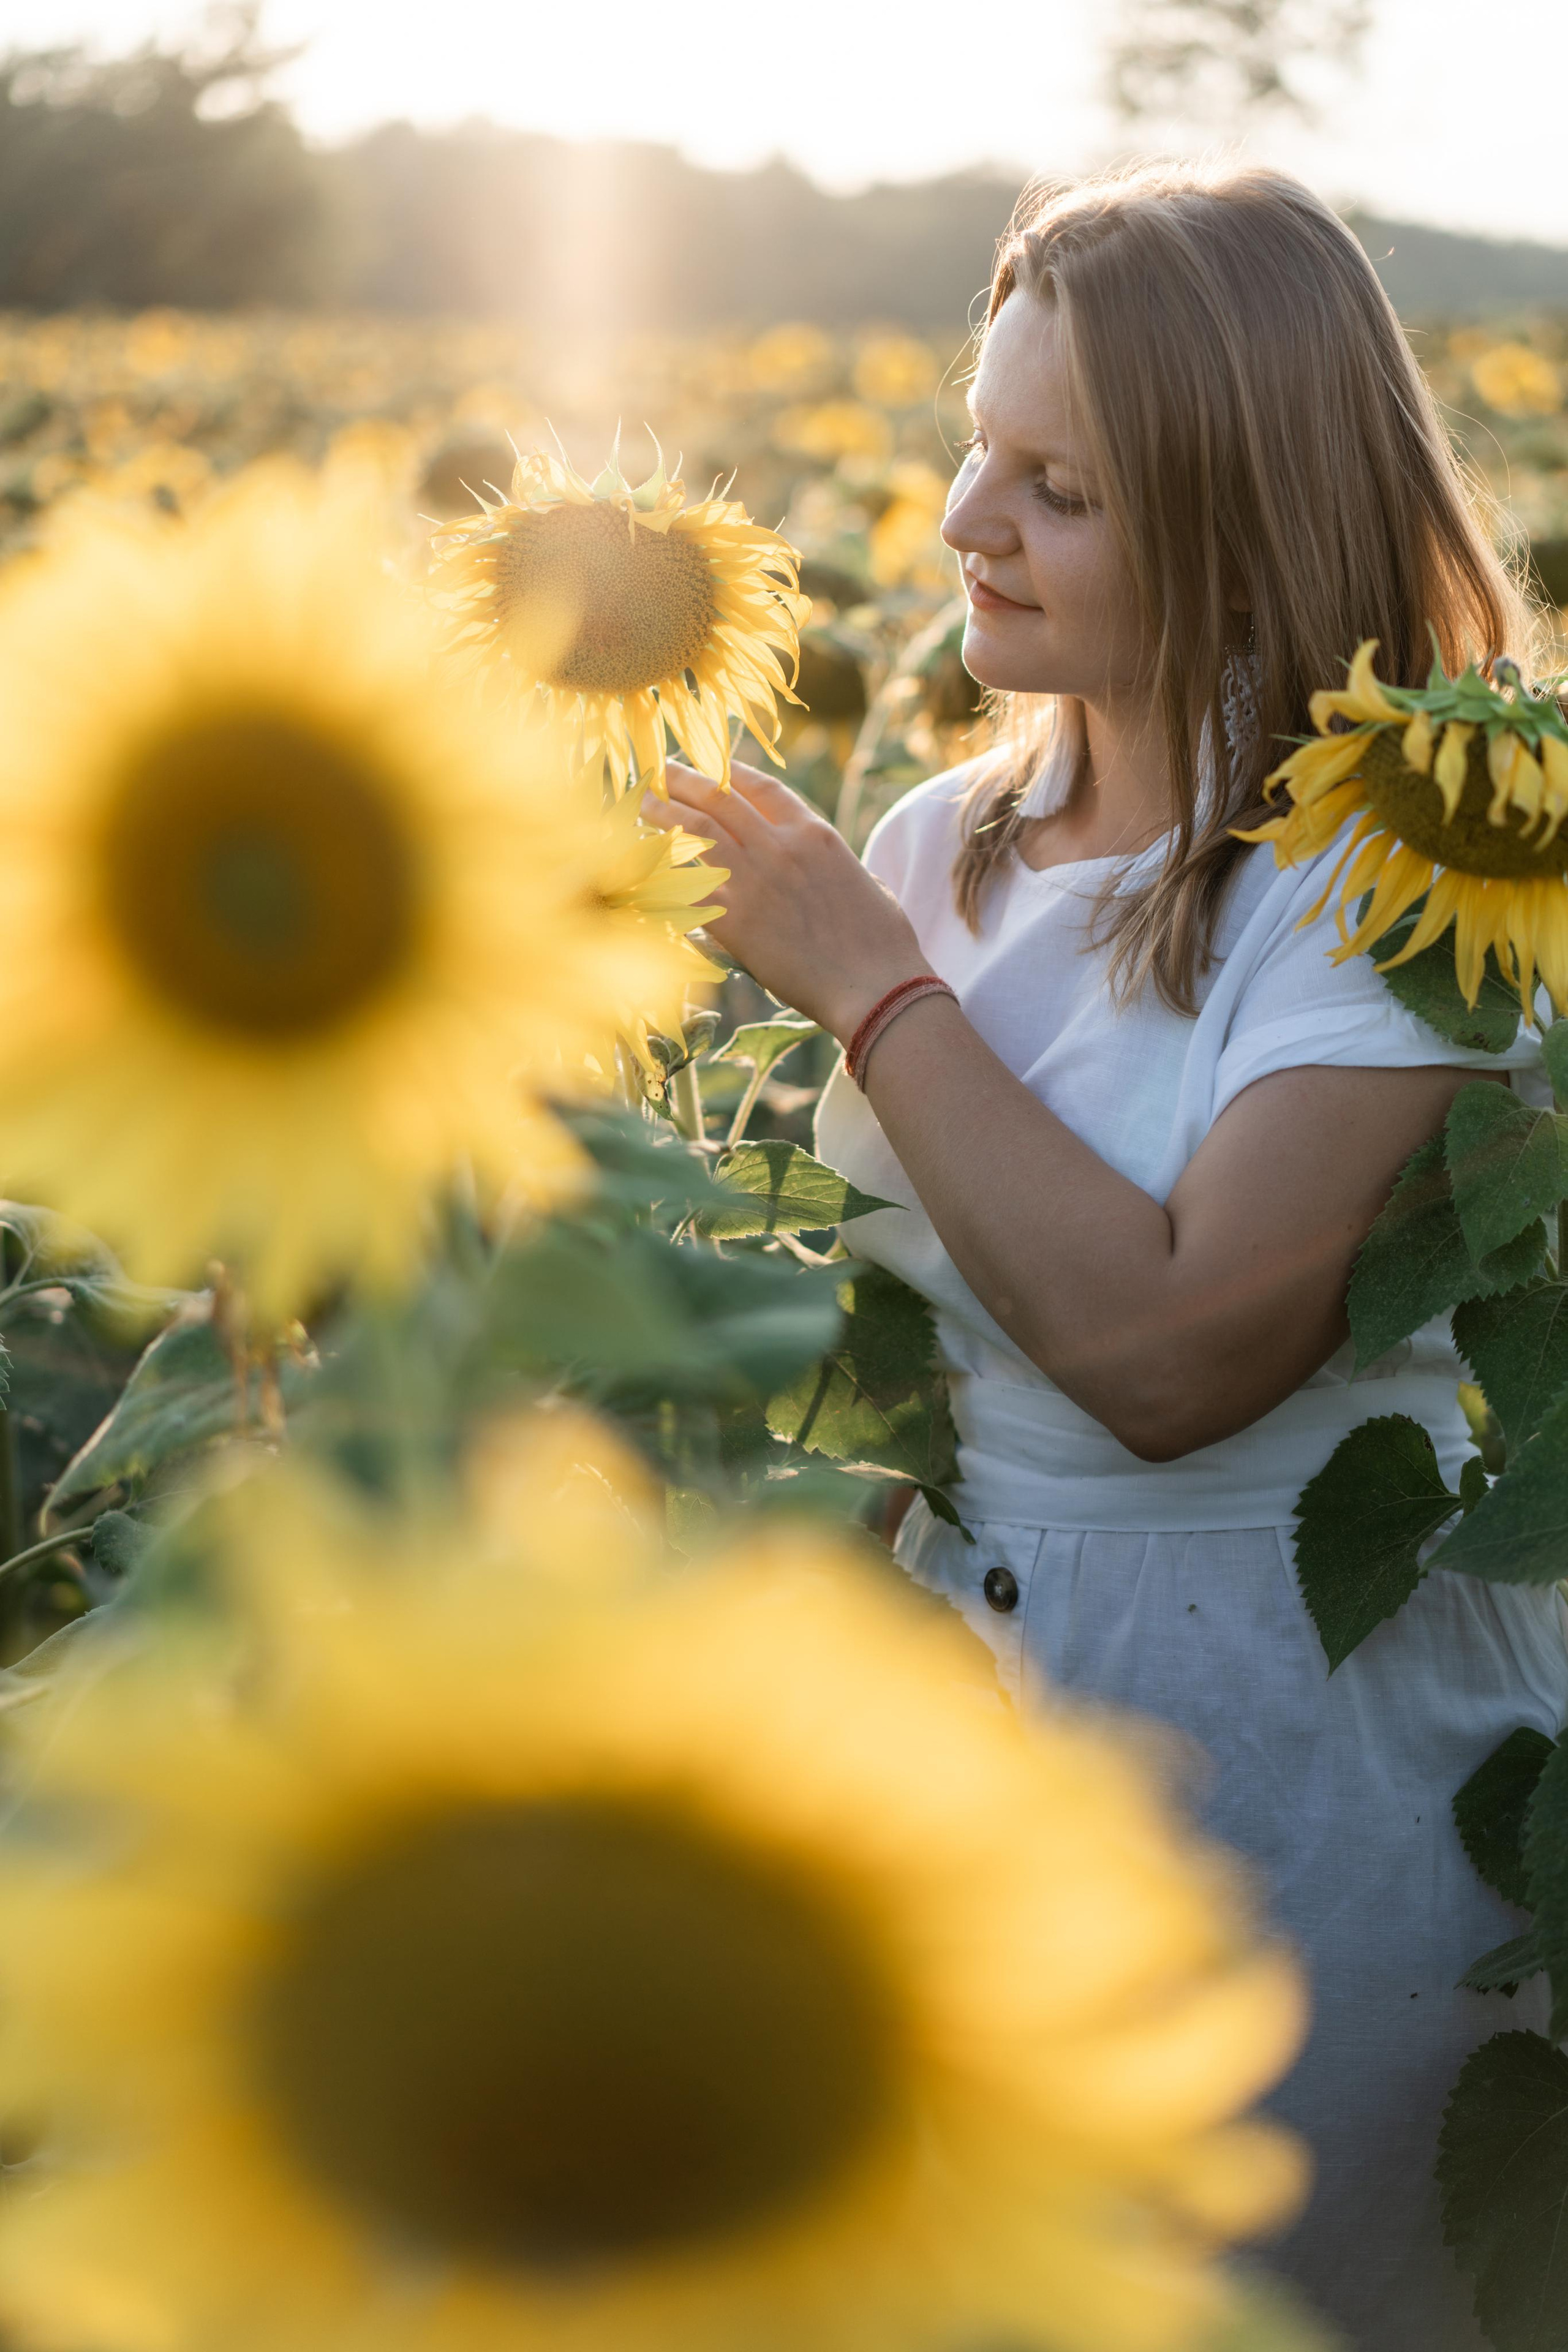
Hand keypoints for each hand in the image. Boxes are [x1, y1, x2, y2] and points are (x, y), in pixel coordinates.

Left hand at [643, 760, 930, 1041]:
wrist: (874, 986)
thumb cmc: (883, 944)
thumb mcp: (864, 882)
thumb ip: (832, 865)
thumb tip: (823, 867)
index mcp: (814, 834)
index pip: (761, 786)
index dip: (728, 770)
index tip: (707, 763)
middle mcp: (780, 846)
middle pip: (719, 796)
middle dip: (683, 779)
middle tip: (658, 772)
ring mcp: (755, 880)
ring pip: (696, 829)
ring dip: (663, 812)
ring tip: (642, 804)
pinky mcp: (735, 920)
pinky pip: (687, 885)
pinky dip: (664, 871)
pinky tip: (646, 863)